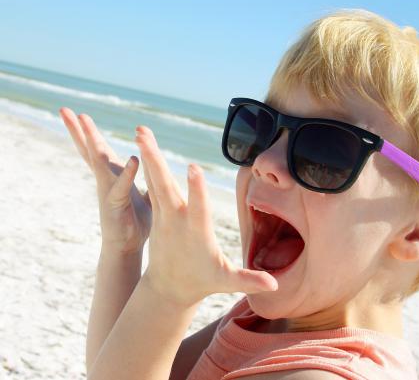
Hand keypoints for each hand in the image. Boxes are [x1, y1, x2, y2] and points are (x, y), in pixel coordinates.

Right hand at [60, 108, 151, 255]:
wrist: (129, 249)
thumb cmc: (135, 222)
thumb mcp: (145, 196)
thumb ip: (148, 180)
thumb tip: (152, 168)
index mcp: (113, 176)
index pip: (99, 150)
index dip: (90, 134)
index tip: (80, 114)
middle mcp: (107, 181)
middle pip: (91, 150)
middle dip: (79, 131)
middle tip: (65, 110)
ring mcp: (109, 191)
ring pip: (99, 162)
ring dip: (92, 141)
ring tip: (84, 121)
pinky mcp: (117, 205)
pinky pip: (122, 187)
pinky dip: (128, 174)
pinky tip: (132, 160)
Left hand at [134, 125, 277, 305]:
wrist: (166, 289)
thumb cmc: (201, 282)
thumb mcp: (225, 282)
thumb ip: (249, 280)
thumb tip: (275, 286)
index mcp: (195, 233)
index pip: (198, 208)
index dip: (197, 189)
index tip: (193, 168)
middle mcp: (176, 220)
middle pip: (165, 186)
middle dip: (155, 161)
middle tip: (142, 136)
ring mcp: (163, 215)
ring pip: (155, 180)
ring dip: (149, 155)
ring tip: (141, 130)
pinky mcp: (157, 212)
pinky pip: (152, 184)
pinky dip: (148, 164)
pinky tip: (145, 145)